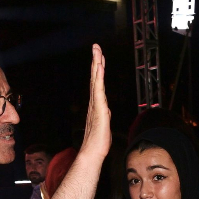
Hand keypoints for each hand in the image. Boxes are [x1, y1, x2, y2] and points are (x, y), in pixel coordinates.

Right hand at [79, 44, 111, 160]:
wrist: (93, 152)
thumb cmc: (98, 141)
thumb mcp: (104, 123)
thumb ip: (105, 114)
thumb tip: (106, 110)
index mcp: (96, 104)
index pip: (98, 82)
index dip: (98, 69)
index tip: (99, 56)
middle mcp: (94, 101)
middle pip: (96, 77)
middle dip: (96, 61)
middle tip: (96, 46)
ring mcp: (96, 104)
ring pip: (96, 80)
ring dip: (97, 65)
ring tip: (97, 51)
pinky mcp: (99, 109)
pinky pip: (99, 90)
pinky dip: (99, 78)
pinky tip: (99, 68)